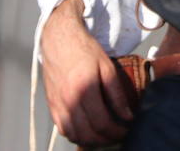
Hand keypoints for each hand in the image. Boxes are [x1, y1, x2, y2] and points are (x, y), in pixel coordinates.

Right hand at [40, 0, 134, 145]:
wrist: (59, 39)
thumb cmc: (84, 50)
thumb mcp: (107, 66)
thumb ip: (117, 93)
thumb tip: (127, 115)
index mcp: (84, 89)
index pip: (102, 122)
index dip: (117, 131)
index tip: (127, 129)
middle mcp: (68, 100)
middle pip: (88, 134)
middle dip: (106, 139)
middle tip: (118, 135)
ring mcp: (57, 104)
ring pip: (74, 135)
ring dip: (91, 141)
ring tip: (105, 136)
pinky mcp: (52, 105)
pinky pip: (63, 129)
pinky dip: (76, 135)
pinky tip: (88, 131)